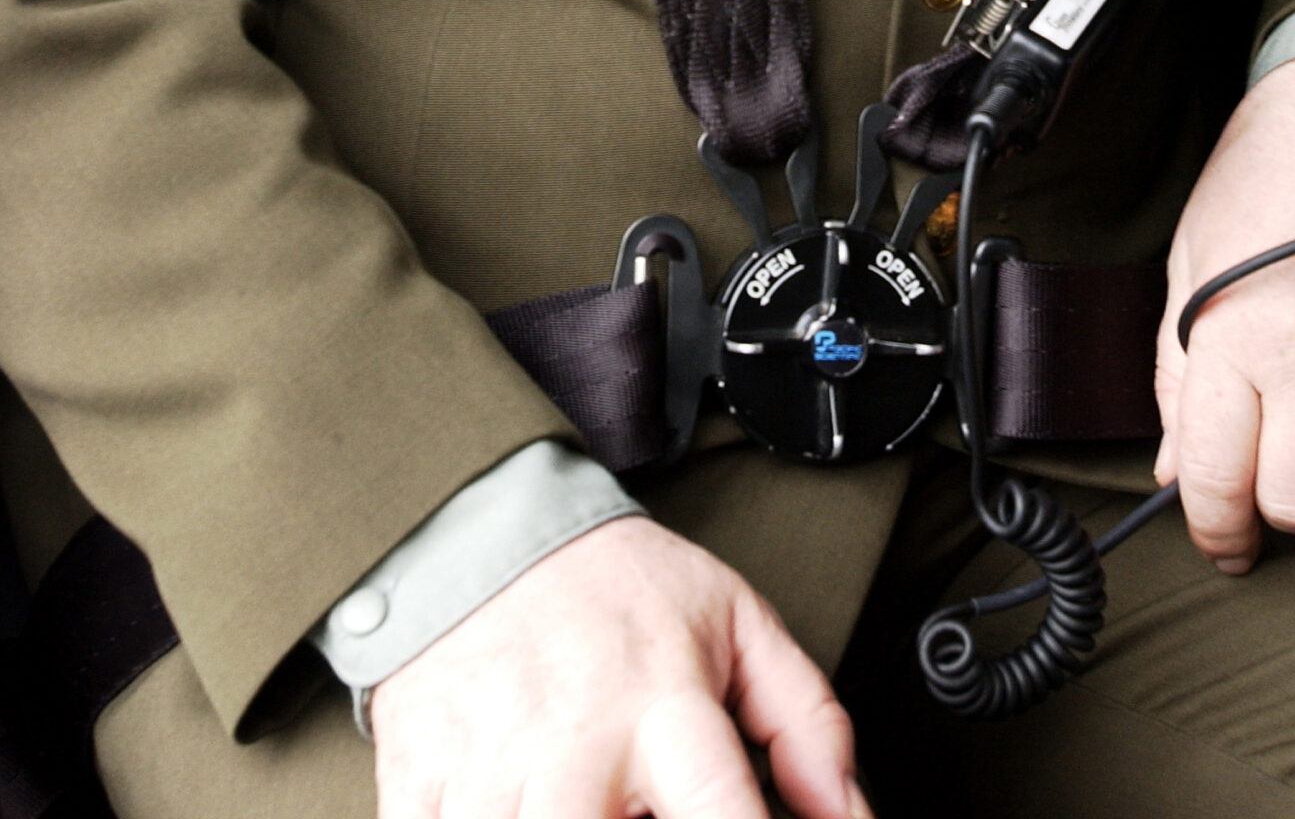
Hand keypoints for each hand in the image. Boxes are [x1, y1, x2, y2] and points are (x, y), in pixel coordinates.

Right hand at [369, 513, 866, 818]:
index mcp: (664, 709)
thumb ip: (808, 723)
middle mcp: (578, 748)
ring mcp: (491, 770)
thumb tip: (851, 817)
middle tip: (640, 810)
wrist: (485, 528)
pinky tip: (512, 805)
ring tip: (593, 803)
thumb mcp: (735, 624)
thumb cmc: (616, 592)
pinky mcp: (418, 784)